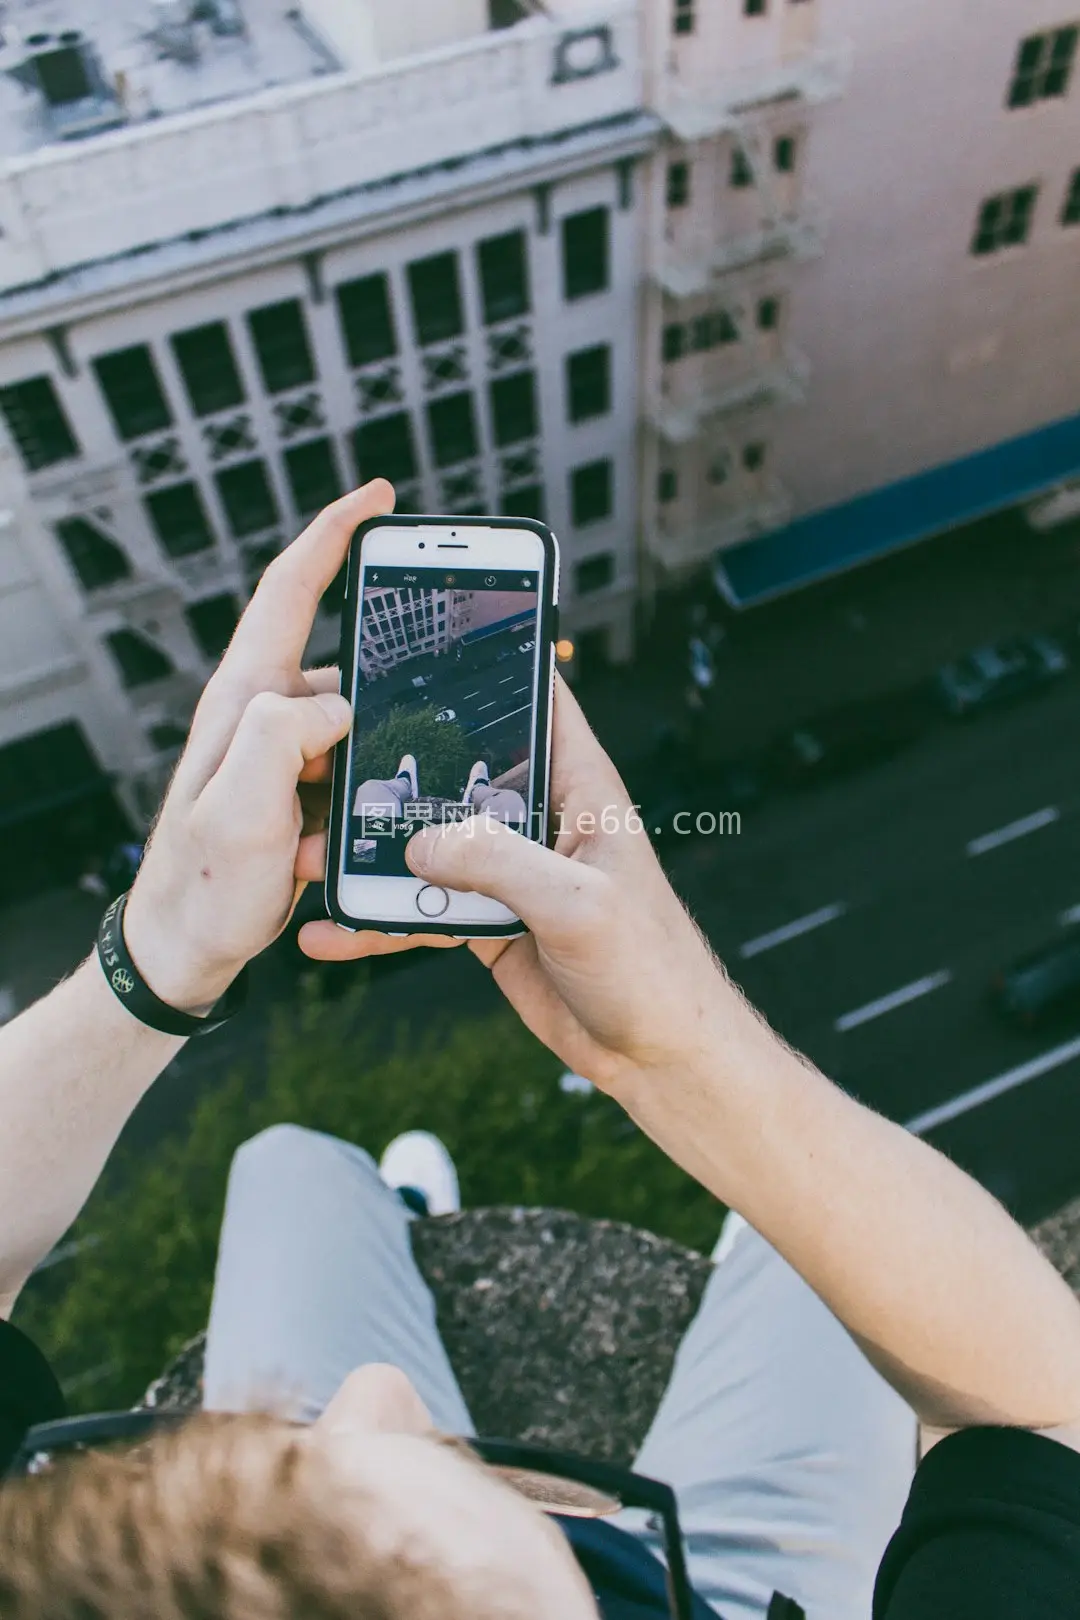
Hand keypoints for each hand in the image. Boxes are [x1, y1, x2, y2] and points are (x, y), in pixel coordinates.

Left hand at [120, 480, 395, 1012]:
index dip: (335, 535)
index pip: (289, 591)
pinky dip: (359, 806)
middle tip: (406, 733)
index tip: (380, 499)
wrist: (184, 949)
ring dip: (368, 775)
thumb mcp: (240, 806)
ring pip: (355, 732)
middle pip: (340, 668)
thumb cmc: (203, 883)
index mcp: (244, 698)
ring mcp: (280, 754)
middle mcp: (262, 714)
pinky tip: (338, 851)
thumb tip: (340, 701)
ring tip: (339, 831)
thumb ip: (281, 735)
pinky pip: (350, 778)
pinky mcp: (296, 792)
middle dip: (379, 698)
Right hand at [300, 677, 737, 1098]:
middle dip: (395, 768)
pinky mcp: (489, 922)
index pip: (537, 700)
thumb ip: (499, 864)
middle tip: (325, 761)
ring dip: (371, 853)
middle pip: (459, 770)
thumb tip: (418, 843)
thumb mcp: (577, 905)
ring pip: (428, 843)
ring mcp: (510, 871)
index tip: (422, 646)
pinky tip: (332, 930)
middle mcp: (540, 819)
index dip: (488, 665)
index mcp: (580, 788)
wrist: (658, 1055)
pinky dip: (378, 921)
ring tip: (306, 858)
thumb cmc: (652, 967)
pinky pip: (422, 910)